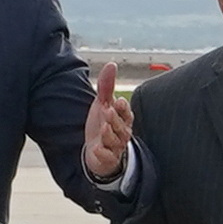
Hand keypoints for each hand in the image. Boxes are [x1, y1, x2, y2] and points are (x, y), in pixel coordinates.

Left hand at [83, 62, 131, 181]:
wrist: (95, 150)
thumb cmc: (103, 124)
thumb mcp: (102, 104)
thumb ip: (107, 86)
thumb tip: (112, 64)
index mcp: (123, 119)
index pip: (127, 113)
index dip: (123, 108)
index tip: (118, 102)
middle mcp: (121, 133)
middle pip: (122, 127)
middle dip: (115, 120)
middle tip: (107, 111)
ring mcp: (114, 147)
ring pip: (116, 142)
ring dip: (110, 135)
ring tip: (103, 128)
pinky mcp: (107, 159)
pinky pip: (107, 158)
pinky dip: (102, 154)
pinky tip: (96, 149)